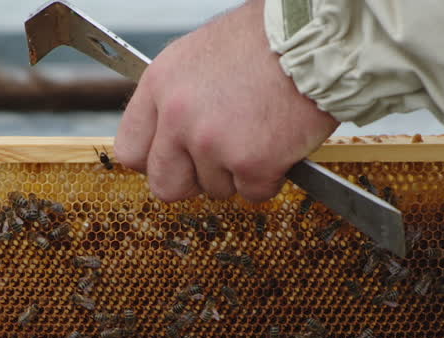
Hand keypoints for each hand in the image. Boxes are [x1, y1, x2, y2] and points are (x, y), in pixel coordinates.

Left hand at [114, 0, 338, 202]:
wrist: (313, 39)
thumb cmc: (264, 41)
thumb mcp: (198, 56)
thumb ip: (176, 99)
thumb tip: (169, 137)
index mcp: (159, 85)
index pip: (130, 150)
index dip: (155, 161)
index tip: (174, 159)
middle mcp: (178, 116)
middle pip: (165, 185)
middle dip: (193, 180)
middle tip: (219, 160)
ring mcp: (213, 143)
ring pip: (215, 190)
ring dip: (238, 173)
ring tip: (259, 133)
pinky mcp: (251, 163)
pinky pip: (253, 193)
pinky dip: (269, 178)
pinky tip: (278, 143)